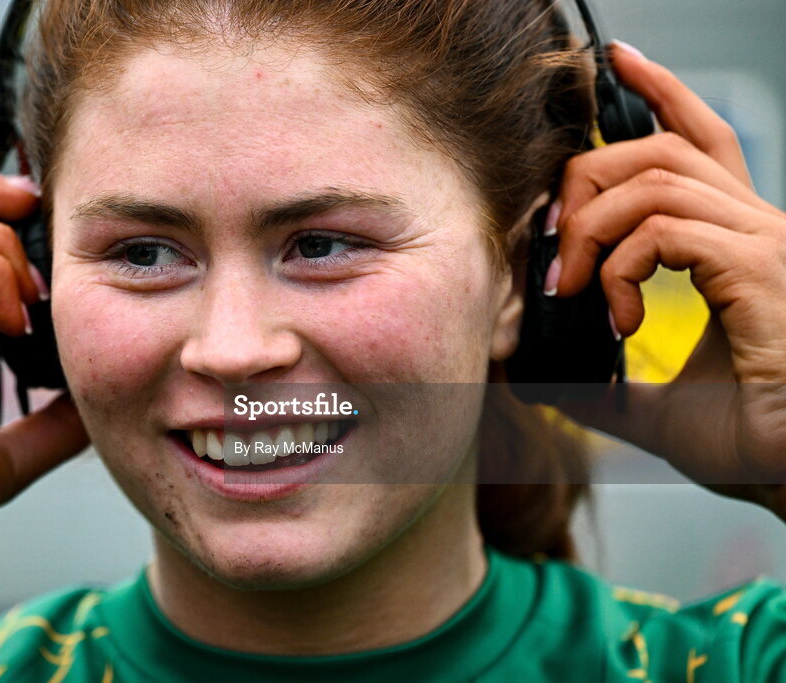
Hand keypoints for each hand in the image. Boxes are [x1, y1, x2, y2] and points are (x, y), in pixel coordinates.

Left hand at [548, 43, 785, 517]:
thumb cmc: (749, 438)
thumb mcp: (650, 405)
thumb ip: (595, 384)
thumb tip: (532, 378)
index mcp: (736, 242)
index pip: (700, 141)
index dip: (663, 93)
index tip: (619, 64)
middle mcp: (755, 228)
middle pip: (658, 150)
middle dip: (586, 180)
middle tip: (553, 242)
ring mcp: (764, 243)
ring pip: (655, 178)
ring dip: (591, 229)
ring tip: (572, 289)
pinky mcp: (763, 268)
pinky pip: (668, 229)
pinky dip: (621, 265)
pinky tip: (619, 316)